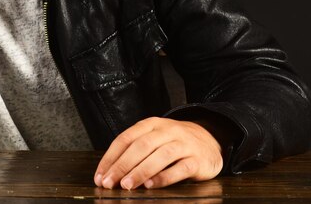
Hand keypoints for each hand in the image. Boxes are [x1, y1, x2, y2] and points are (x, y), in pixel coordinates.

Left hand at [94, 117, 222, 189]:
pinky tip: (151, 185)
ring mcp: (183, 143)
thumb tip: (110, 172)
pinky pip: (180, 168)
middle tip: (109, 182)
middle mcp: (167, 130)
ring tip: (127, 185)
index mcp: (152, 124)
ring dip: (141, 171)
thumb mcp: (155, 139)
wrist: (210, 140)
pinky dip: (164, 177)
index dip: (111, 157)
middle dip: (122, 165)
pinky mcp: (197, 159)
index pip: (126, 138)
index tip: (100, 175)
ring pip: (160, 155)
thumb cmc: (175, 143)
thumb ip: (136, 151)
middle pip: (141, 146)